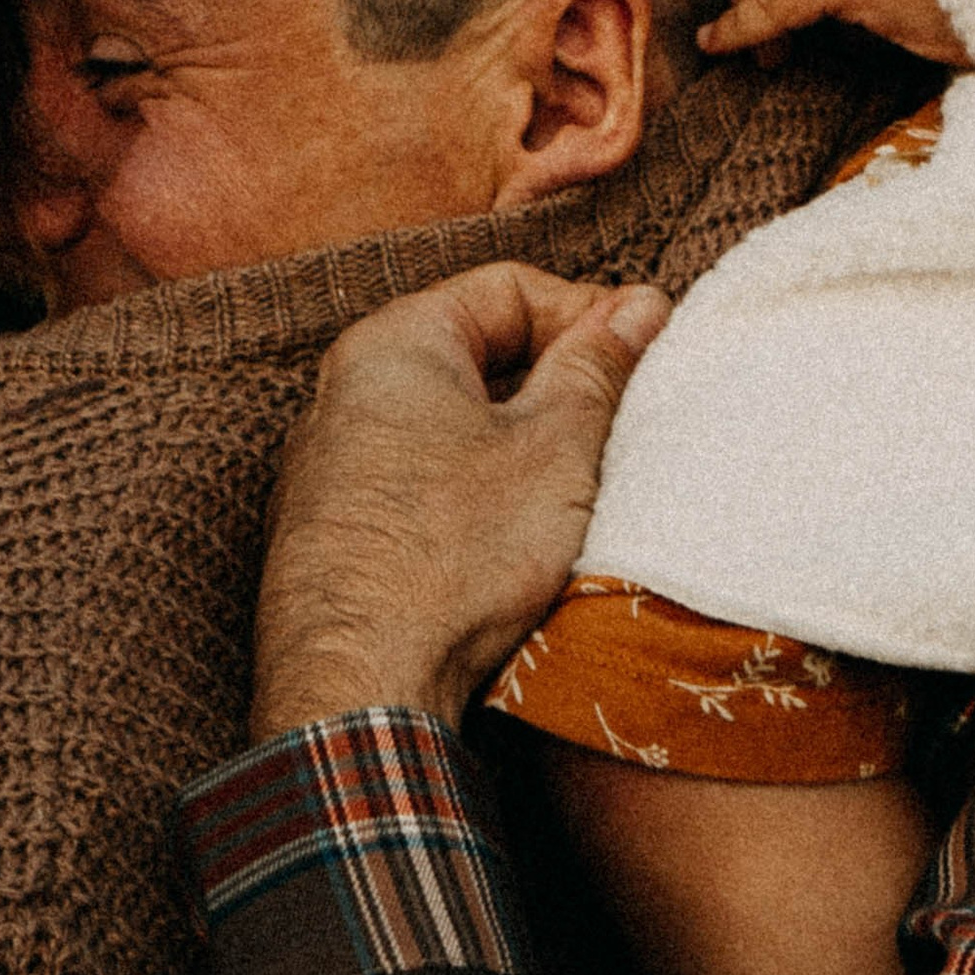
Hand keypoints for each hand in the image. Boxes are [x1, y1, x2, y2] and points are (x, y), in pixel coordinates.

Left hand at [253, 266, 672, 739]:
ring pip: (450, 426)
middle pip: (477, 354)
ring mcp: (329, 470)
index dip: (590, 313)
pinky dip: (476, 497)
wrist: (360, 686)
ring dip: (520, 447)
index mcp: (393, 345)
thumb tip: (638, 306)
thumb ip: (598, 367)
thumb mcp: (556, 448)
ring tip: (577, 491)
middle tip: (621, 422)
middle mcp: (343, 394)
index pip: (509, 288)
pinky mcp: (335, 537)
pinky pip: (421, 486)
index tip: (644, 354)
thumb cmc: (456, 555)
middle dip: (557, 383)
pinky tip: (516, 545)